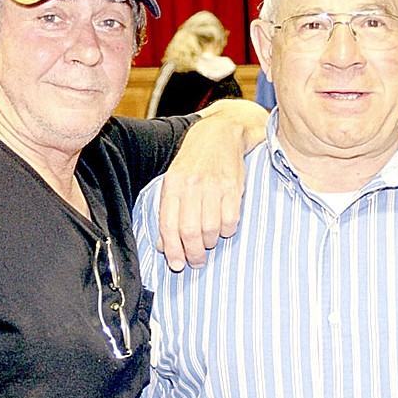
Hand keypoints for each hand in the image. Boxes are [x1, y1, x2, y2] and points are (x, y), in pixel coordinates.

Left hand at [157, 99, 266, 270]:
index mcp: (173, 184)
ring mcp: (214, 186)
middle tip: (196, 261)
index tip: (177, 264)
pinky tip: (223, 227)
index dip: (172, 250)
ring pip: (211, 229)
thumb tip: (163, 245)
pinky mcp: (234, 187)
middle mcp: (192, 185)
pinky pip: (230, 221)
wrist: (220, 133)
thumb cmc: (194, 160)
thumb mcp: (174, 180)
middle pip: (190, 231)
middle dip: (193, 253)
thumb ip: (168, 211)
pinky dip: (227, 231)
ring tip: (208, 243)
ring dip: (209, 243)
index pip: (169, 224)